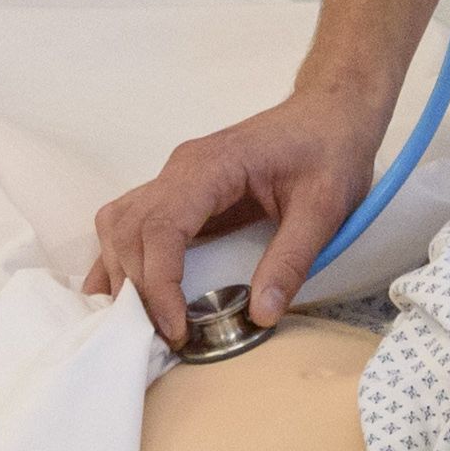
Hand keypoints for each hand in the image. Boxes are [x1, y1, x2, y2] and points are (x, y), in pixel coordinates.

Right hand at [88, 85, 386, 336]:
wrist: (329, 114)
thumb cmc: (328, 151)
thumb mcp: (324, 208)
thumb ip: (292, 260)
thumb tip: (261, 314)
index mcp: (213, 166)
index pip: (161, 226)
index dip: (159, 282)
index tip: (175, 327)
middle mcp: (181, 168)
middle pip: (130, 229)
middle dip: (137, 287)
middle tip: (161, 336)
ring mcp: (175, 177)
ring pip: (119, 224)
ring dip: (121, 273)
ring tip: (142, 321)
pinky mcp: (179, 192)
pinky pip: (132, 222)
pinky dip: (122, 258)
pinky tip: (127, 293)